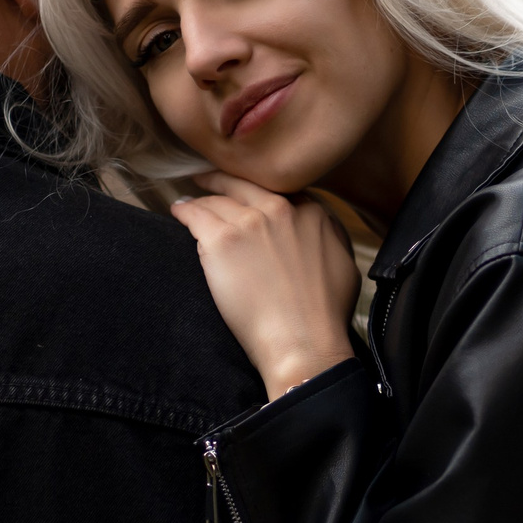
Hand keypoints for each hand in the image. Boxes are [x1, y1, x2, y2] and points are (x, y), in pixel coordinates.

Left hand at [170, 171, 359, 401]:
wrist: (303, 341)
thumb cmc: (325, 315)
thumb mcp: (345, 264)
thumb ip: (330, 236)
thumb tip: (321, 227)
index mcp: (311, 214)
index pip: (278, 191)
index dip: (258, 193)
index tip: (247, 196)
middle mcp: (281, 210)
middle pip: (244, 187)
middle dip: (224, 182)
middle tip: (208, 180)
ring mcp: (249, 223)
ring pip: (217, 200)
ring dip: (202, 199)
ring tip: (188, 203)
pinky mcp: (221, 241)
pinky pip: (194, 215)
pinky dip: (184, 211)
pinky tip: (178, 210)